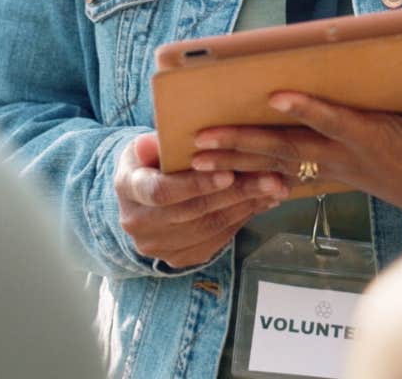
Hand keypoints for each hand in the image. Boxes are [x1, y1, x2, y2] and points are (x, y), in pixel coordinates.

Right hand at [114, 132, 286, 268]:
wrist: (142, 197)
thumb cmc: (150, 161)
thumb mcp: (146, 145)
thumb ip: (153, 144)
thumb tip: (155, 142)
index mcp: (127, 188)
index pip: (161, 192)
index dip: (195, 185)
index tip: (228, 174)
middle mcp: (138, 223)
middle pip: (192, 212)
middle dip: (235, 194)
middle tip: (270, 179)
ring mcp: (158, 246)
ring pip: (209, 228)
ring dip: (246, 207)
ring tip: (274, 188)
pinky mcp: (178, 258)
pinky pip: (216, 240)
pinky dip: (242, 220)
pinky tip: (262, 202)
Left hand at [189, 79, 401, 224]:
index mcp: (375, 140)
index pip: (334, 122)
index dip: (307, 109)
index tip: (275, 95)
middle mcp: (349, 157)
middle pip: (289, 150)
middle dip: (244, 144)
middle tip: (203, 140)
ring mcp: (339, 170)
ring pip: (280, 165)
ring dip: (239, 160)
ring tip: (199, 156)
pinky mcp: (337, 176)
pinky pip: (289, 178)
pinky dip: (258, 176)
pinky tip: (229, 176)